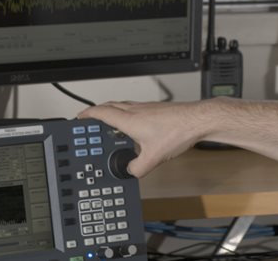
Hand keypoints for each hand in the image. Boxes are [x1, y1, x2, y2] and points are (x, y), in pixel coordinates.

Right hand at [79, 98, 226, 177]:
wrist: (198, 120)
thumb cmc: (178, 132)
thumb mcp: (153, 158)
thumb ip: (137, 169)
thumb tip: (129, 172)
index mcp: (129, 119)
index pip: (101, 112)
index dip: (87, 115)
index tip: (79, 118)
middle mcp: (136, 110)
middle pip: (109, 106)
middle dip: (97, 112)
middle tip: (90, 120)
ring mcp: (147, 108)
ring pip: (123, 106)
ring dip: (112, 112)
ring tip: (109, 124)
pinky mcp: (156, 109)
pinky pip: (135, 109)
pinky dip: (127, 115)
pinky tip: (134, 127)